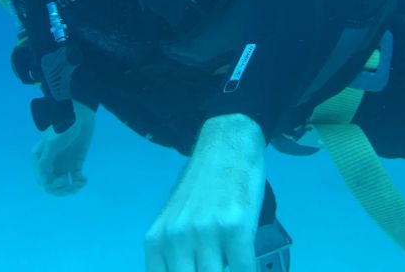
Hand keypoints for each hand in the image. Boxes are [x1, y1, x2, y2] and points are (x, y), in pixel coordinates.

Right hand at [31, 100, 95, 195]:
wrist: (81, 115)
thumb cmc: (64, 126)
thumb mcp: (52, 144)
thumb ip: (46, 163)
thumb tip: (43, 183)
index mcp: (39, 159)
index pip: (42, 181)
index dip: (51, 186)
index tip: (62, 181)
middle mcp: (50, 163)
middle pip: (52, 186)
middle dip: (61, 190)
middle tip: (70, 186)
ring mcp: (63, 163)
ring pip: (64, 185)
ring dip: (71, 189)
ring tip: (79, 184)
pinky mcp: (75, 163)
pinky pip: (75, 178)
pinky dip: (79, 182)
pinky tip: (84, 179)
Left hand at [145, 114, 266, 271]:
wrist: (226, 146)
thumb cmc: (202, 189)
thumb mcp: (175, 221)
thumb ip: (173, 256)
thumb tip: (184, 271)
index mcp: (156, 240)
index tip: (194, 270)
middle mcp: (176, 238)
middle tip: (214, 266)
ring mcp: (205, 233)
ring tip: (230, 262)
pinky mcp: (235, 227)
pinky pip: (242, 270)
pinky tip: (247, 266)